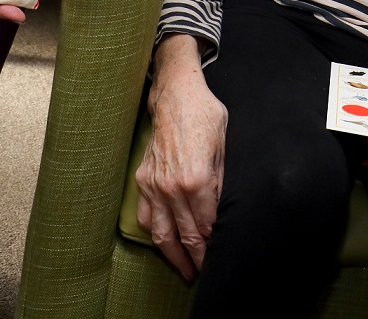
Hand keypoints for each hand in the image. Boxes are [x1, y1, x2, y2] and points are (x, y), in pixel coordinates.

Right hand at [135, 35, 226, 280]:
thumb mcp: (224, 148)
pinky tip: (164, 242)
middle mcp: (173, 188)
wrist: (174, 95)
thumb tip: (221, 212)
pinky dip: (155, 234)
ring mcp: (155, 185)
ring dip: (173, 256)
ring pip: (162, 233)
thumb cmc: (204, 116)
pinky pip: (147, 216)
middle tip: (204, 273)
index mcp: (198, 180)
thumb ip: (221, 183)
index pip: (207, 226)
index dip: (214, 244)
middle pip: (186, 235)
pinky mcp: (144, 180)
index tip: (219, 256)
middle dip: (196, 259)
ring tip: (184, 269)